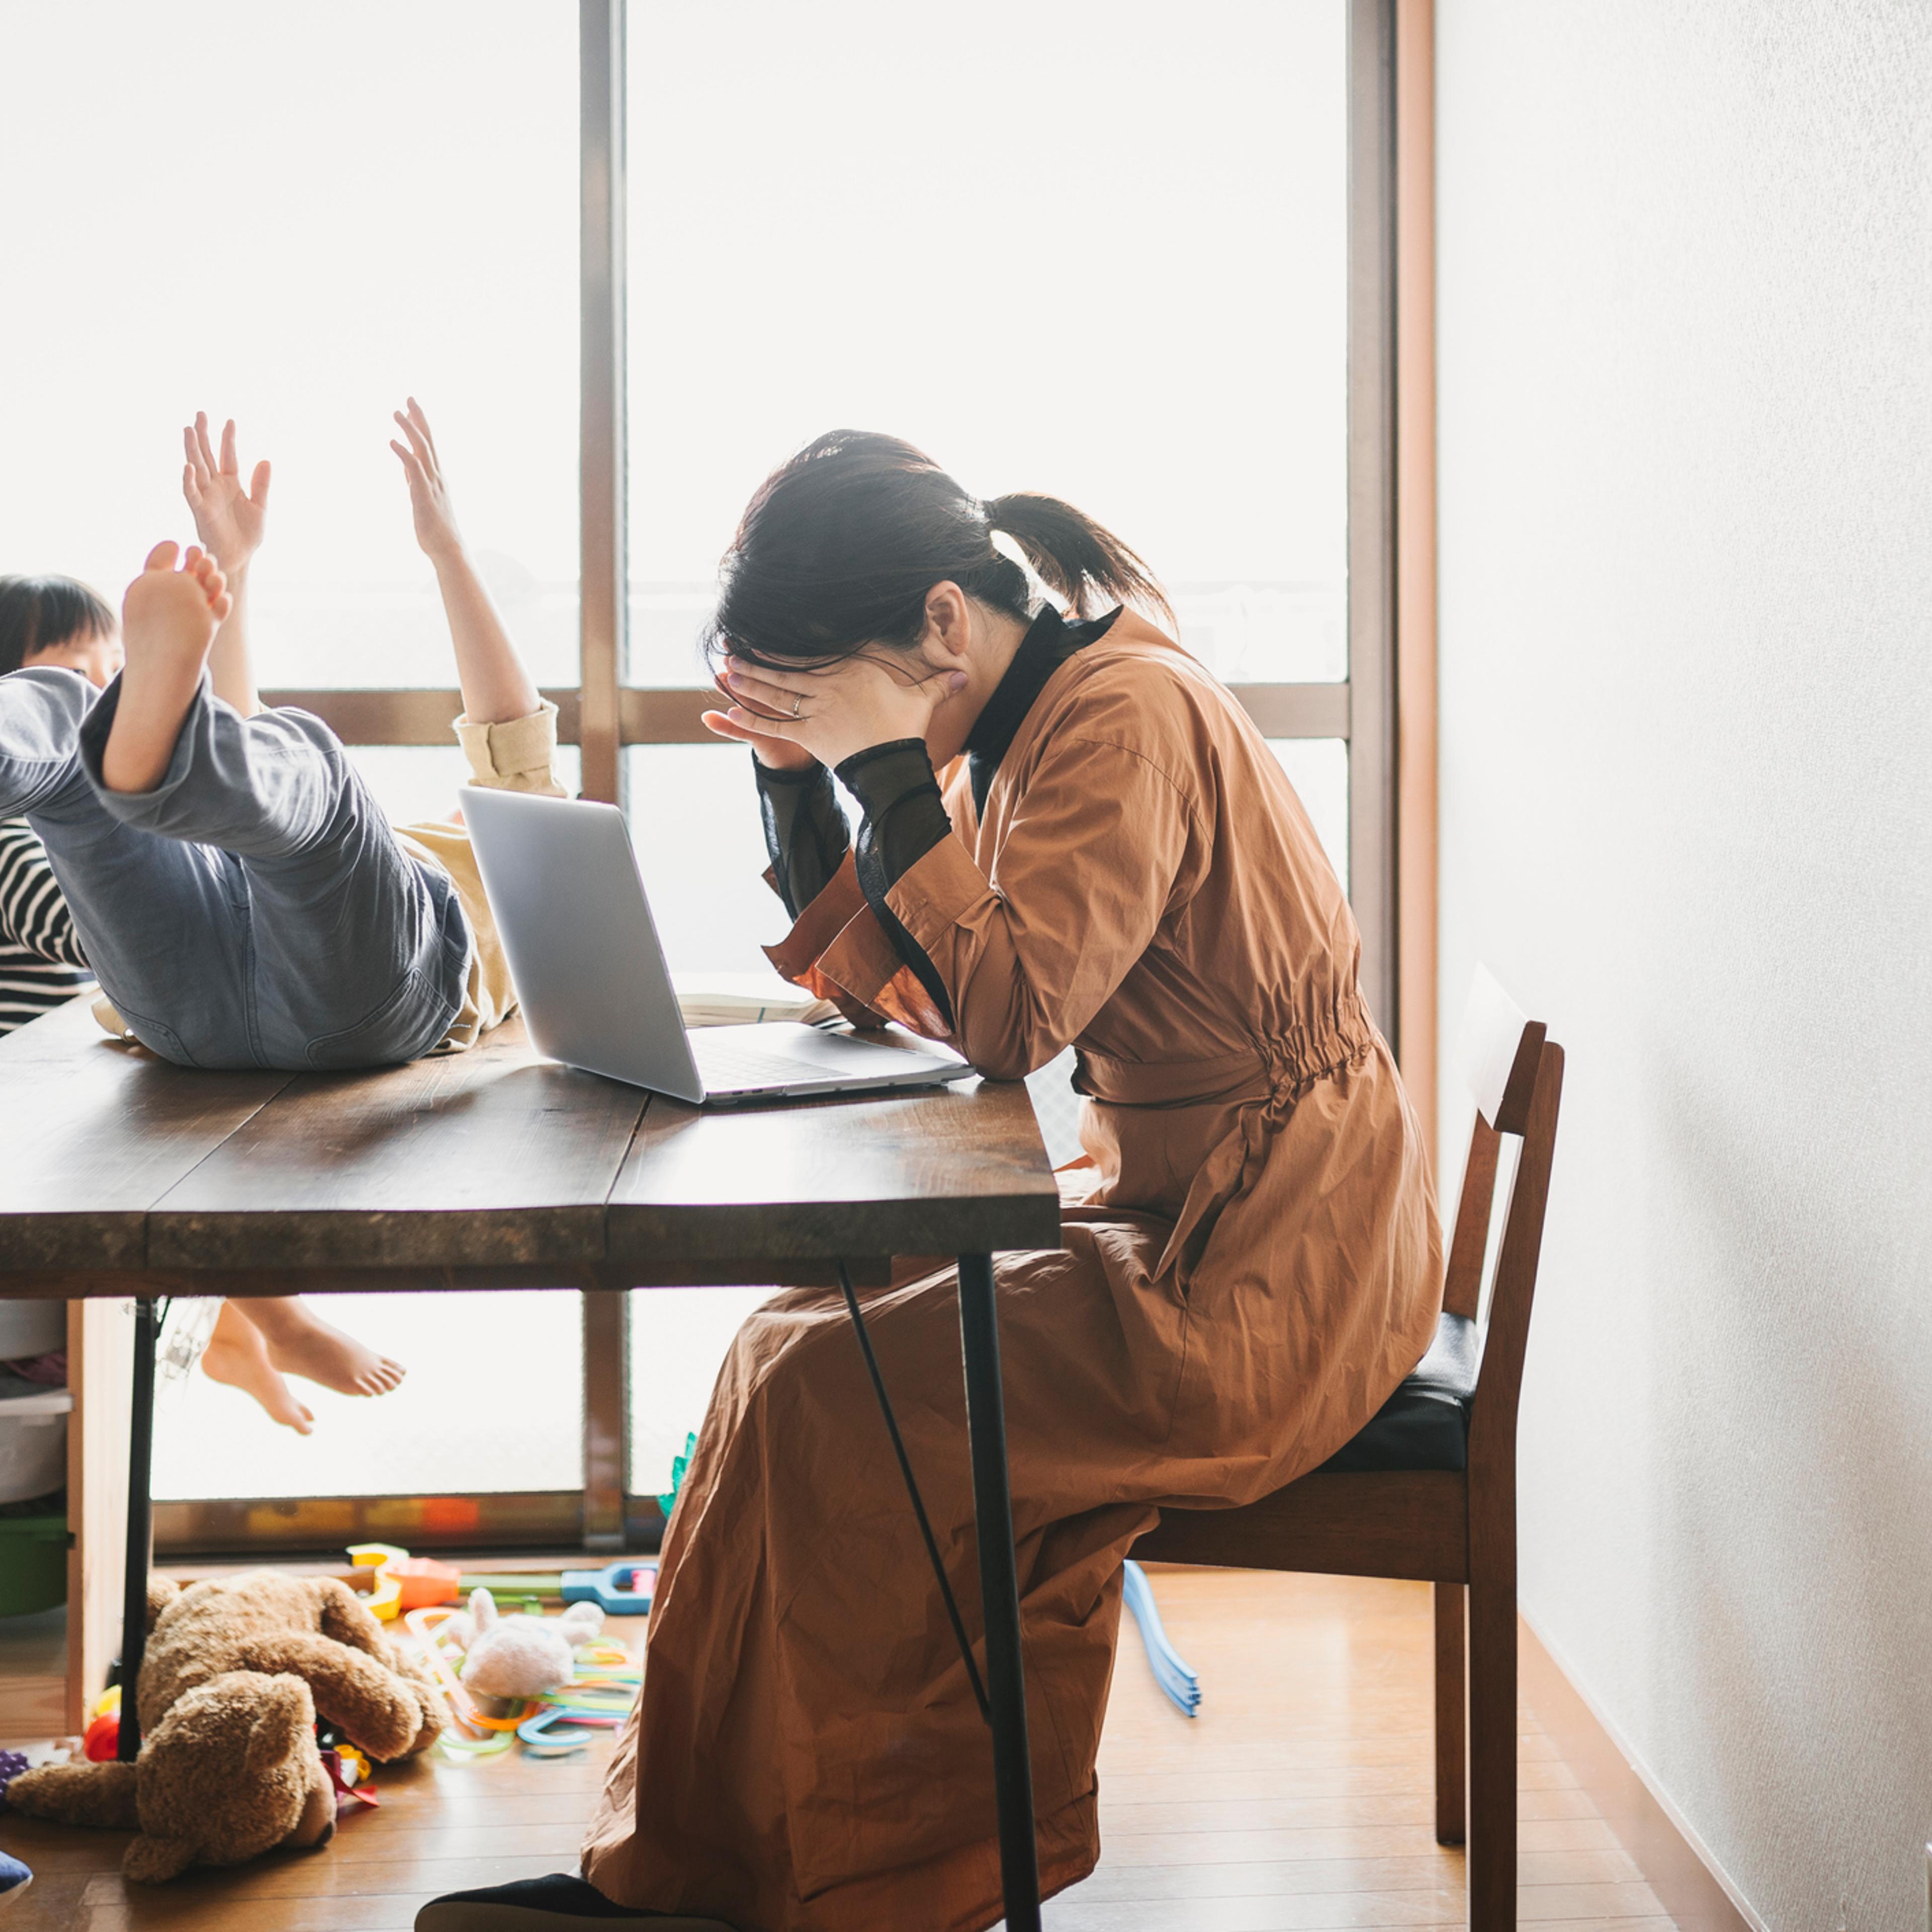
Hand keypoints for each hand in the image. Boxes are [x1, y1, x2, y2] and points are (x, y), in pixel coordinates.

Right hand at [181, 414, 269, 572]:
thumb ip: (261, 485)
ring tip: (189, 429)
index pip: (228, 455)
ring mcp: (206, 496)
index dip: (228, 439)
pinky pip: (191, 493)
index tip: (230, 420)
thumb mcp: (261, 507)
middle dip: (203, 435)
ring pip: (196, 468)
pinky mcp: (201, 510)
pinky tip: (188, 465)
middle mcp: (215, 486)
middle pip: (207, 455)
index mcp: (230, 483)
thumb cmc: (248, 534)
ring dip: (192, 449)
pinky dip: (189, 479)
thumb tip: (266, 460)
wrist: (240, 557)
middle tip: (200, 413)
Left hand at [389, 398, 463, 563]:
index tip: (412, 406)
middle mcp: (436, 476)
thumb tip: (407, 467)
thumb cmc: (436, 526)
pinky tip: (392, 442)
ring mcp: (431, 485)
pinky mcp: (423, 496)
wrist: (447, 549)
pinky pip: (413, 471)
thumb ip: (415, 479)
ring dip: (409, 430)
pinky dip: (403, 454)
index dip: (421, 424)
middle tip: (409, 398)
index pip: (429, 444)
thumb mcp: (423, 496)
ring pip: (422, 451)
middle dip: (419, 419)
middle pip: (428, 441)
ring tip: (397, 413)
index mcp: (436, 476)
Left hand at [708, 648, 970, 770]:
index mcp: (852, 670)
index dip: (789, 639)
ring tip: (727, 669)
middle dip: (757, 656)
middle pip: (786, 667)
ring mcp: (816, 710)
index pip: (815, 649)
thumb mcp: (921, 701)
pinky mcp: (808, 734)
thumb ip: (937, 684)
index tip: (770, 627)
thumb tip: (965, 675)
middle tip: (732, 644)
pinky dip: (751, 718)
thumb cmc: (906, 730)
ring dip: (748, 680)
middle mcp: (829, 685)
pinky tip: (730, 710)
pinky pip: (773, 725)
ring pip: (775, 691)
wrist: (894, 765)